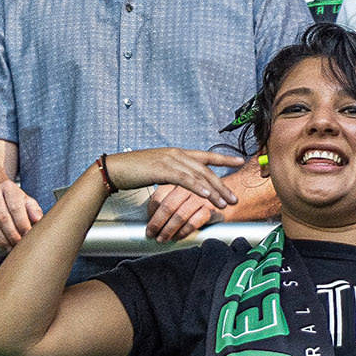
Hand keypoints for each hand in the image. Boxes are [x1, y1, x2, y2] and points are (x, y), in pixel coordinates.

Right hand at [0, 180, 43, 248]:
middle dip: (12, 235)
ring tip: (8, 247)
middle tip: (17, 245)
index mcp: (8, 187)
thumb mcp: (24, 200)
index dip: (22, 224)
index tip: (27, 236)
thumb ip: (33, 209)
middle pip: (2, 218)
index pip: (16, 208)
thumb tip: (38, 220)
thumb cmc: (10, 199)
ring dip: (0, 239)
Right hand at [98, 148, 242, 204]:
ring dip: (213, 191)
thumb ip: (174, 172)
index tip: (241, 161)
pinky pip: (184, 179)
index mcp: (178, 153)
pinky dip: (197, 187)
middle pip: (206, 169)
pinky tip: (206, 195)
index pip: (206, 156)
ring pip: (198, 176)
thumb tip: (185, 180)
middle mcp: (177, 154)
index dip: (224, 159)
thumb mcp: (159, 169)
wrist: (114, 169)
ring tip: (224, 202)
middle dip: (222, 184)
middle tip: (234, 198)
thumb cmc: (135, 171)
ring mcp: (170, 160)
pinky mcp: (162, 169)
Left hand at [143, 183, 224, 242]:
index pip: (158, 197)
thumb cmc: (198, 199)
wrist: (227, 198)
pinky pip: (193, 222)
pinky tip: (178, 236)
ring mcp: (200, 197)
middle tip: (151, 234)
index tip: (148, 223)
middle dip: (157, 223)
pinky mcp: (211, 208)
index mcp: (177, 181)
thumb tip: (149, 218)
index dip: (151, 213)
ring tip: (163, 239)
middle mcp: (188, 187)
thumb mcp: (181, 194)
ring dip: (168, 230)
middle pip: (167, 206)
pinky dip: (184, 232)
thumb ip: (167, 200)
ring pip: (179, 215)